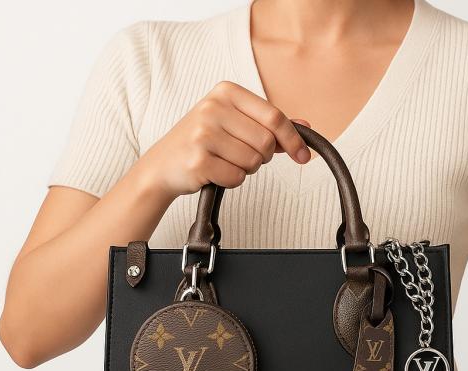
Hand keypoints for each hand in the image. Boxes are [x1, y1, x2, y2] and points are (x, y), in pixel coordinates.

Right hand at [136, 80, 310, 200]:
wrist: (162, 165)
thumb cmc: (202, 143)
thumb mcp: (233, 124)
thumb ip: (268, 125)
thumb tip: (305, 127)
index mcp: (226, 92)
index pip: (274, 116)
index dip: (293, 139)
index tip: (304, 156)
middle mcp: (213, 108)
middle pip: (266, 142)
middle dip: (261, 157)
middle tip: (242, 156)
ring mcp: (204, 134)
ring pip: (253, 162)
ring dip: (245, 169)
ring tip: (224, 161)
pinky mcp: (199, 160)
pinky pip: (236, 177)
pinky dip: (231, 180)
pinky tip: (215, 172)